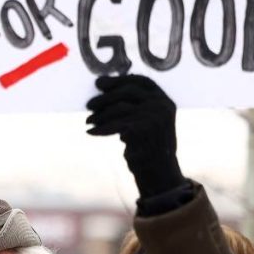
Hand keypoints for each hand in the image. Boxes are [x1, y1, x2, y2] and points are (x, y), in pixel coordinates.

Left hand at [86, 74, 183, 197]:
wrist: (159, 173)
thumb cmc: (148, 147)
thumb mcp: (147, 121)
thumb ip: (134, 105)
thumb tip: (102, 88)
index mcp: (165, 101)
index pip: (142, 81)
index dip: (120, 80)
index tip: (100, 83)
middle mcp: (162, 106)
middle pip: (127, 92)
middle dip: (105, 98)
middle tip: (88, 105)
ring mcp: (153, 117)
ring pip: (119, 108)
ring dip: (100, 115)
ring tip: (89, 121)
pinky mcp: (142, 130)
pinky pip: (115, 125)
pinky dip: (100, 128)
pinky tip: (91, 132)